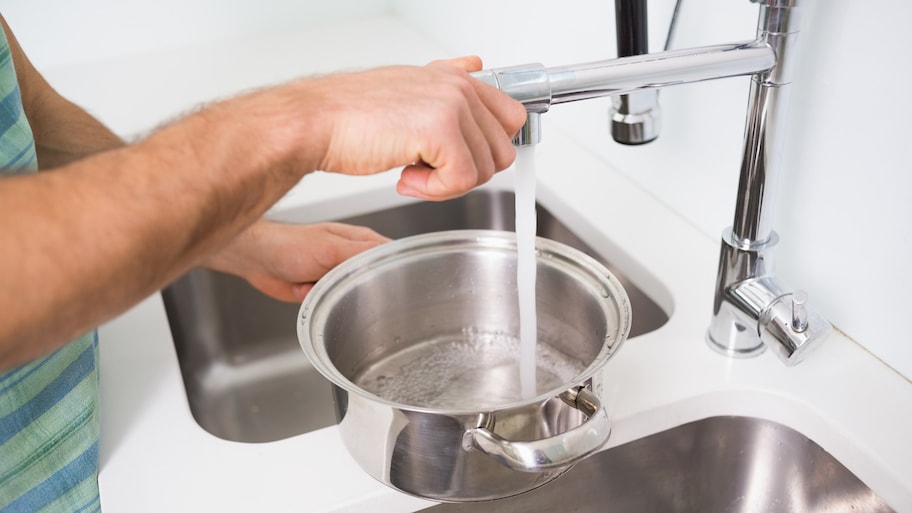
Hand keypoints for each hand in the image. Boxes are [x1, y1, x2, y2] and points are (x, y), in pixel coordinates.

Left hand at [202, 220, 389, 301]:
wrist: (256, 259)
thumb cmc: (288, 244)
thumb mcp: (330, 247)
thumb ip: (360, 254)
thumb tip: (387, 259)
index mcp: (359, 241)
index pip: (389, 256)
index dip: (394, 270)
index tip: (391, 284)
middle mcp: (350, 257)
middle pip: (372, 280)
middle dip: (357, 288)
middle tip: (339, 286)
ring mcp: (336, 275)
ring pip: (351, 295)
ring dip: (331, 295)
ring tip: (313, 284)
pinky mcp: (322, 290)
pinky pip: (331, 304)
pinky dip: (315, 300)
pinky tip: (303, 290)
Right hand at [302, 56, 527, 199]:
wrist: (314, 122)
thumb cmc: (350, 114)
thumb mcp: (407, 88)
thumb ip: (446, 79)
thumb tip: (475, 65)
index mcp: (454, 78)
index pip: (509, 117)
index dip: (486, 150)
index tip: (457, 161)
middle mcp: (458, 87)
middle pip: (501, 150)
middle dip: (467, 172)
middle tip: (427, 170)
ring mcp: (452, 107)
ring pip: (485, 169)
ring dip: (447, 184)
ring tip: (411, 172)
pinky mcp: (441, 132)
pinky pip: (463, 180)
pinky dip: (434, 191)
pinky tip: (405, 178)